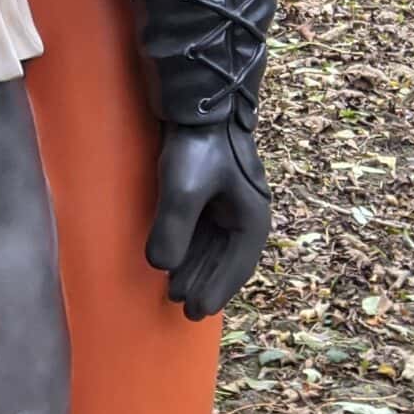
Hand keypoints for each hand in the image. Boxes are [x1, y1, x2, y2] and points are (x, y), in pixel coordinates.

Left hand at [147, 122, 271, 320]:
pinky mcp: (208, 192)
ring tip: (172, 290)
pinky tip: (172, 262)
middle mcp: (244, 214)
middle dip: (203, 284)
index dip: (216, 291)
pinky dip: (189, 250)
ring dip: (194, 269)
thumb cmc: (198, 146)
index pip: (236, 266)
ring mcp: (227, 203)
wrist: (198, 102)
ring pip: (212, 248)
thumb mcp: (183, 188)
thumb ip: (174, 228)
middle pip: (224, 260)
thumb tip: (161, 266)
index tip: (195, 312)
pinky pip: (202, 232)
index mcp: (251, 217)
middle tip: (179, 308)